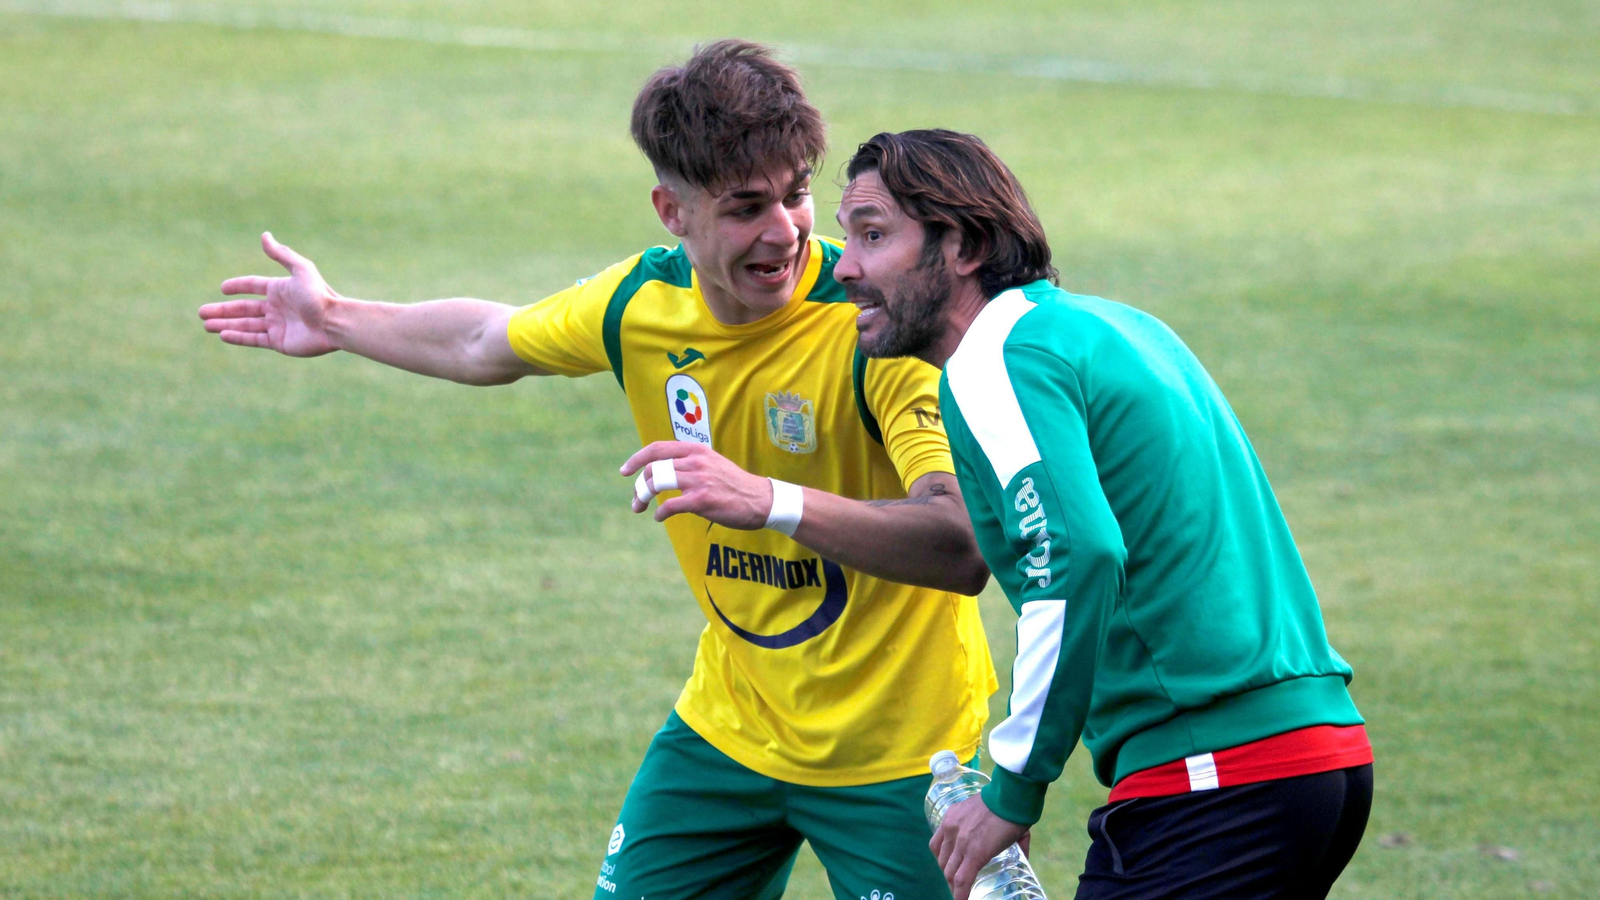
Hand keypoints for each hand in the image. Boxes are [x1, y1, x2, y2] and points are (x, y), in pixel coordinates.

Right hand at [199, 232, 338, 356]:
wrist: (334, 323)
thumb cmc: (318, 296)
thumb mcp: (300, 270)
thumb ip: (281, 254)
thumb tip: (264, 235)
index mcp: (280, 289)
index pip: (253, 286)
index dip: (238, 286)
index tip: (223, 288)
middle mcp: (277, 307)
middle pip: (244, 309)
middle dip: (223, 310)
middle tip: (201, 312)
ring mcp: (277, 325)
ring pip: (245, 325)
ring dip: (225, 324)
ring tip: (206, 325)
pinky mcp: (280, 342)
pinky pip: (254, 339)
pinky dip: (238, 337)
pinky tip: (222, 334)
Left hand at [621, 443, 774, 528]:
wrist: (761, 499)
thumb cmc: (734, 485)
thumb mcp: (712, 463)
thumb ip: (690, 463)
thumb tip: (662, 470)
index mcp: (696, 450)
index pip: (657, 448)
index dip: (636, 459)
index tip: (625, 471)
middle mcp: (696, 461)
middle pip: (653, 469)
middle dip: (639, 485)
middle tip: (636, 500)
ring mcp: (699, 480)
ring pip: (657, 483)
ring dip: (643, 497)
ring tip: (640, 507)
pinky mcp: (702, 500)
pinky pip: (670, 505)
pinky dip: (660, 513)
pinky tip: (660, 517)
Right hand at [929, 795, 1029, 899]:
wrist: (1009, 792)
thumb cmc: (1016, 819)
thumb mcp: (1020, 841)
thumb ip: (1020, 852)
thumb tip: (1023, 858)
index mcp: (977, 852)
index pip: (961, 882)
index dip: (960, 897)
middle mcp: (960, 842)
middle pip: (949, 872)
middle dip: (954, 885)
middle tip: (960, 889)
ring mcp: (952, 828)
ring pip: (941, 857)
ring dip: (946, 869)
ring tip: (952, 872)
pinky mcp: (949, 816)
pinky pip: (937, 840)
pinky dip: (939, 851)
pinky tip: (945, 854)